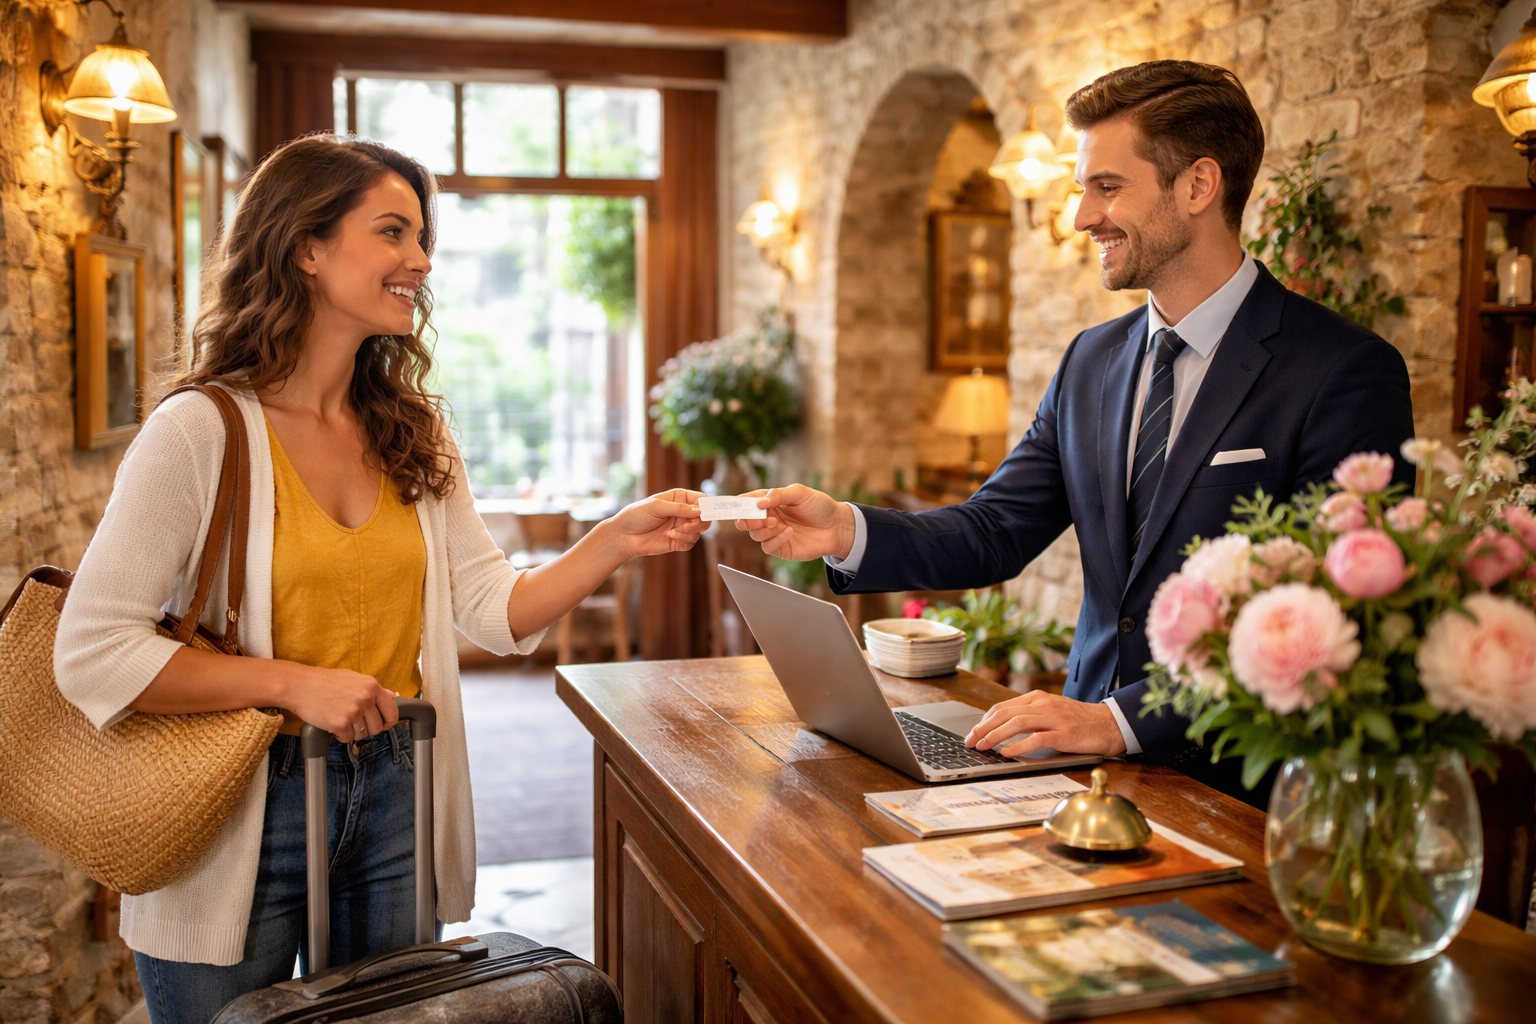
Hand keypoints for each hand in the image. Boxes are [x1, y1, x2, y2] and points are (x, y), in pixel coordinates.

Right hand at [279, 664, 399, 740]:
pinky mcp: (339, 723)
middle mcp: (365, 698)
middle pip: (378, 727)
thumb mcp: (354, 678)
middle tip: (353, 722)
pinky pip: (347, 739)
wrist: (299, 685)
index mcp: (371, 686)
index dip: (388, 722)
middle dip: (367, 729)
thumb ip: (376, 689)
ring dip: (352, 732)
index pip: (392, 712)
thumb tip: (394, 695)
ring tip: (341, 720)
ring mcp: (353, 711)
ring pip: (363, 735)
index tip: (382, 724)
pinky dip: (340, 736)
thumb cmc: (324, 681)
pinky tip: (333, 726)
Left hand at [609, 489, 706, 557]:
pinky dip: (684, 541)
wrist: (623, 536)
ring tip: (672, 533)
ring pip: (699, 531)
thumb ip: (678, 508)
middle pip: (704, 517)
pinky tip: (671, 538)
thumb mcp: (656, 506)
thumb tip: (699, 511)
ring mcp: (681, 527)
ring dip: (688, 533)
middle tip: (686, 526)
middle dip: (698, 523)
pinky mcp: (678, 541)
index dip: (706, 506)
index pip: (701, 499)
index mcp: (679, 498)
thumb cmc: (636, 516)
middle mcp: (682, 512)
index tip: (704, 513)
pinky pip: (691, 542)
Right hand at [735, 484, 856, 560]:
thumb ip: (779, 495)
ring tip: (776, 522)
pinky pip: (768, 547)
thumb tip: (758, 503)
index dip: (739, 504)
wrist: (838, 526)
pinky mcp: (782, 548)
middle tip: (751, 518)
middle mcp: (769, 518)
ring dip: (762, 529)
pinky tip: (788, 532)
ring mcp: (774, 534)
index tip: (735, 505)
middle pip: (747, 521)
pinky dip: (775, 540)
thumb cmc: (819, 506)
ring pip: (755, 535)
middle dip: (746, 519)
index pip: (748, 502)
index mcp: (770, 501)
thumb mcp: (800, 493)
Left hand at [964, 691, 1128, 756]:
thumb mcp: (1051, 712)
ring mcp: (1054, 718)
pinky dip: (1019, 746)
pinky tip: (1007, 753)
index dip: (984, 720)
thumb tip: (1002, 727)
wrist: (1110, 724)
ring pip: (1017, 723)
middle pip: (1005, 713)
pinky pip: (1037, 739)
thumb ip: (1030, 716)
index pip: (1002, 707)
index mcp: (1038, 699)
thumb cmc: (1080, 721)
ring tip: (982, 746)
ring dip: (995, 735)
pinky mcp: (1064, 734)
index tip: (973, 732)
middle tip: (969, 741)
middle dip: (983, 728)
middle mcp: (1043, 705)